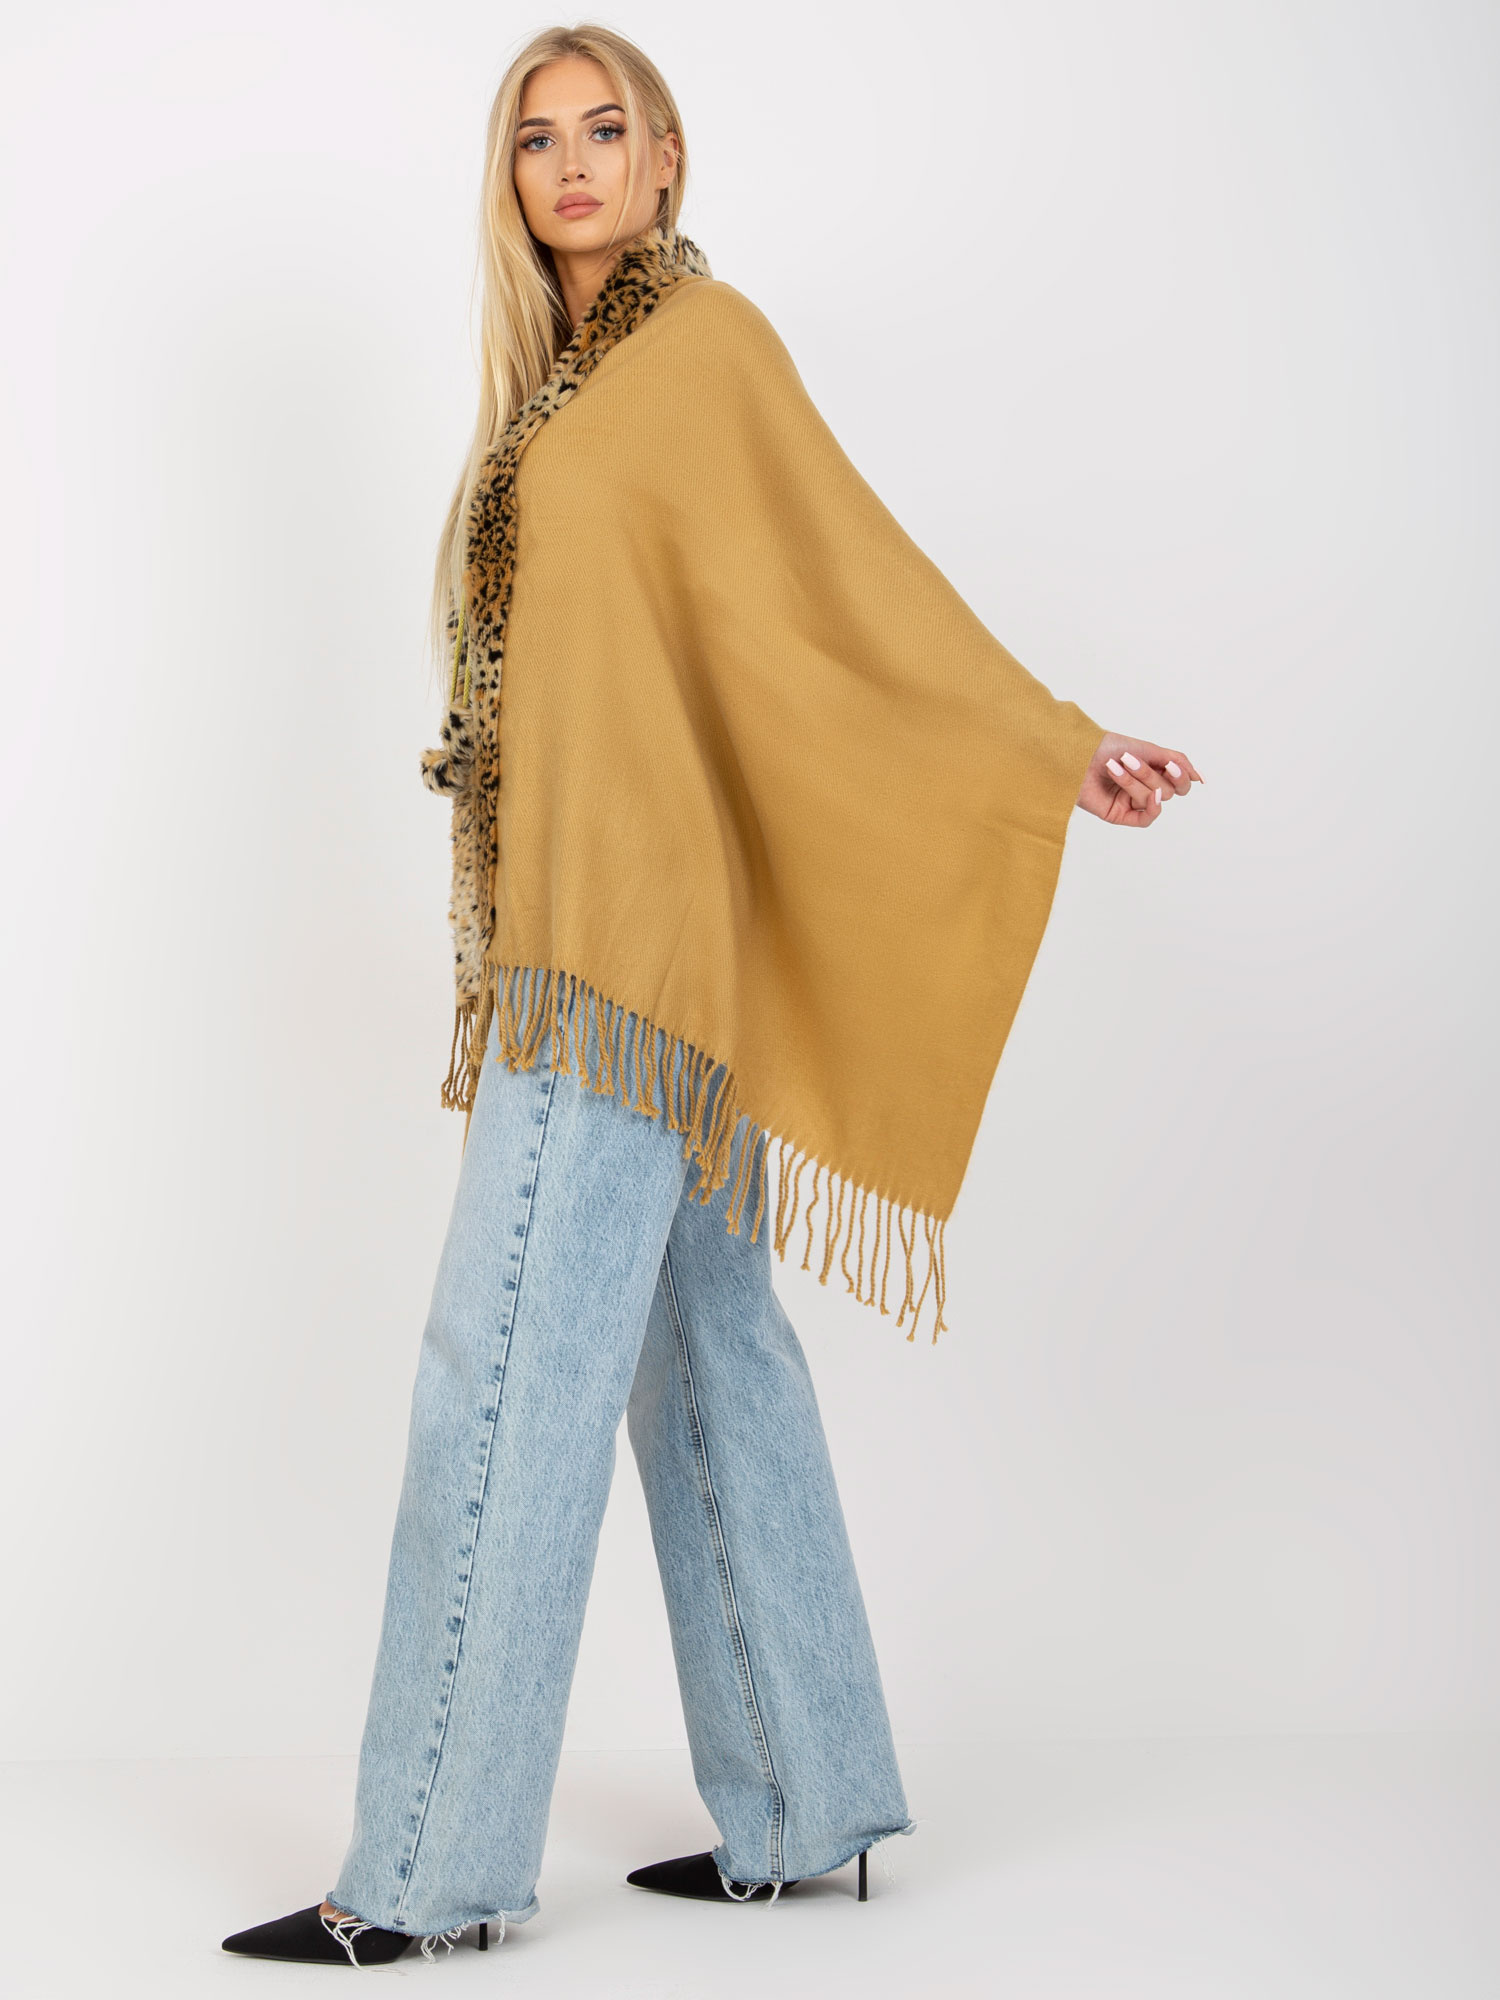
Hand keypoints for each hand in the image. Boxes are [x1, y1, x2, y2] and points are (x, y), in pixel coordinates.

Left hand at [1076, 733, 1202, 826]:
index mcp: (1153, 770)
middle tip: (1131, 760)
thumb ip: (1175, 761)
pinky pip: (1146, 819)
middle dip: (1151, 775)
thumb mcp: (1146, 748)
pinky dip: (1151, 807)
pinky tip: (1149, 796)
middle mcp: (1145, 787)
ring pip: (1156, 800)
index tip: (1170, 765)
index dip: (1182, 776)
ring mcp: (1132, 802)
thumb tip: (1199, 780)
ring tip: (1114, 767)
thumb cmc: (1106, 747)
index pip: (1181, 781)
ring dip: (1137, 782)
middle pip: (1169, 790)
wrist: (1075, 754)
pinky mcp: (1120, 815)